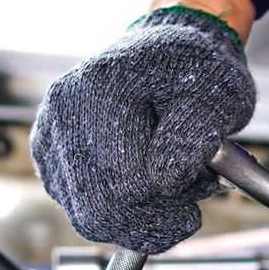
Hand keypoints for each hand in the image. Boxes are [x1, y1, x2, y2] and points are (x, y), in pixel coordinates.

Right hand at [31, 0, 255, 253]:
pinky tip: (142, 184)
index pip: (127, 183)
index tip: (200, 189)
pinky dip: (117, 210)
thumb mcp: (219, 92)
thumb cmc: (196, 69)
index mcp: (103, 86)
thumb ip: (197, 134)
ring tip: (168, 186)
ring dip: (136, 218)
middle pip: (98, 209)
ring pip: (88, 216)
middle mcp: (65, 109)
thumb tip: (167, 179)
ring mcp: (51, 133)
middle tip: (187, 209)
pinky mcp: (49, 154)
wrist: (168, 48)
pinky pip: (79, 208)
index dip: (170, 202)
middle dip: (153, 220)